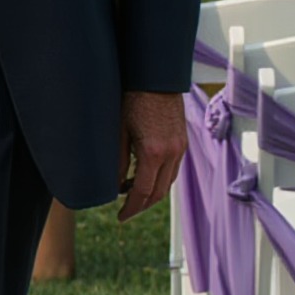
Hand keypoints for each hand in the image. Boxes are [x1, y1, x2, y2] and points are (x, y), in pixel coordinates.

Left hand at [118, 90, 186, 222]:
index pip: (142, 192)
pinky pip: (173, 170)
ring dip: (151, 193)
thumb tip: (112, 184)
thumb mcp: (118, 131)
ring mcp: (180, 148)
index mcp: (152, 152)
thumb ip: (116, 160)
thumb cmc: (132, 99)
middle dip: (141, 205)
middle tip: (125, 210)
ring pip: (168, 183)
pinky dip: (160, 179)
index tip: (120, 216)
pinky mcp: (182, 141)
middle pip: (158, 193)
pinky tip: (145, 176)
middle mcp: (171, 153)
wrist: (156, 77)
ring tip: (131, 194)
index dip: (130, 208)